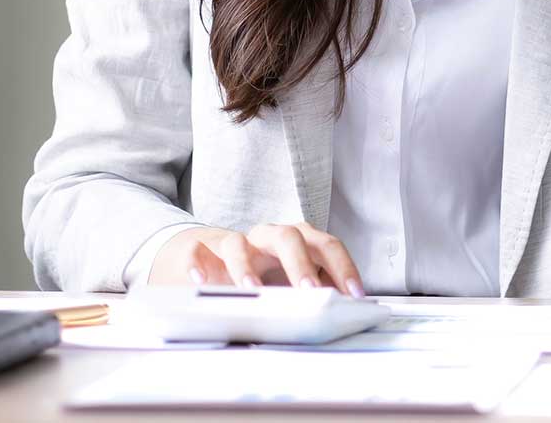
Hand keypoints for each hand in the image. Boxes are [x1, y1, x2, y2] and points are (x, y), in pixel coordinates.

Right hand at [149, 223, 365, 295]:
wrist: (208, 255)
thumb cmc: (259, 270)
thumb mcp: (289, 280)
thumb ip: (313, 290)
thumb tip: (344, 313)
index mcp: (295, 241)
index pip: (325, 245)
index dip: (343, 267)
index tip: (354, 295)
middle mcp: (266, 238)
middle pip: (288, 237)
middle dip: (301, 265)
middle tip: (310, 293)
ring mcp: (233, 243)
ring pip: (239, 242)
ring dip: (246, 266)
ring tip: (252, 290)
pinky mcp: (201, 251)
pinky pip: (196, 251)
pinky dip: (197, 264)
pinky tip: (200, 281)